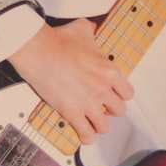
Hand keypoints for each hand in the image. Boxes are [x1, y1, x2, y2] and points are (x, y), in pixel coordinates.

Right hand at [7, 18, 133, 143]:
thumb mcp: (83, 29)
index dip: (121, 95)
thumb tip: (94, 28)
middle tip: (102, 108)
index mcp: (108, 71)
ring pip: (104, 127)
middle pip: (119, 111)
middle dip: (111, 111)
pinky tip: (83, 135)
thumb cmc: (57, 40)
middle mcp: (102, 89)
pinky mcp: (71, 113)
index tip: (114, 95)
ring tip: (92, 122)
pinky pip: (86, 135)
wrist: (38, 50)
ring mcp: (88, 103)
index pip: (128, 93)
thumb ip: (92, 30)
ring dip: (99, 125)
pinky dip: (86, 137)